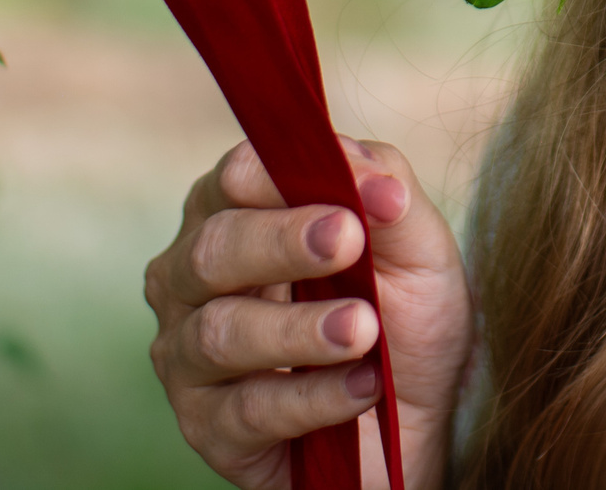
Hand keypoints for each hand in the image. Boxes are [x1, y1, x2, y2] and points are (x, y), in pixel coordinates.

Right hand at [146, 135, 472, 489]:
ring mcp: (190, 356)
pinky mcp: (209, 427)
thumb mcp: (415, 249)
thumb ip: (392, 200)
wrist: (414, 414)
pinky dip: (313, 397)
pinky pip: (249, 410)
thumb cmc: (400, 315)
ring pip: (221, 333)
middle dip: (281, 242)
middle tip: (347, 242)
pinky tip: (363, 387)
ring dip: (298, 328)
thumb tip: (379, 183)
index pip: (235, 179)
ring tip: (363, 328)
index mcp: (234, 213)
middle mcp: (193, 280)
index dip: (284, 179)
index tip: (348, 199)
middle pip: (213, 249)